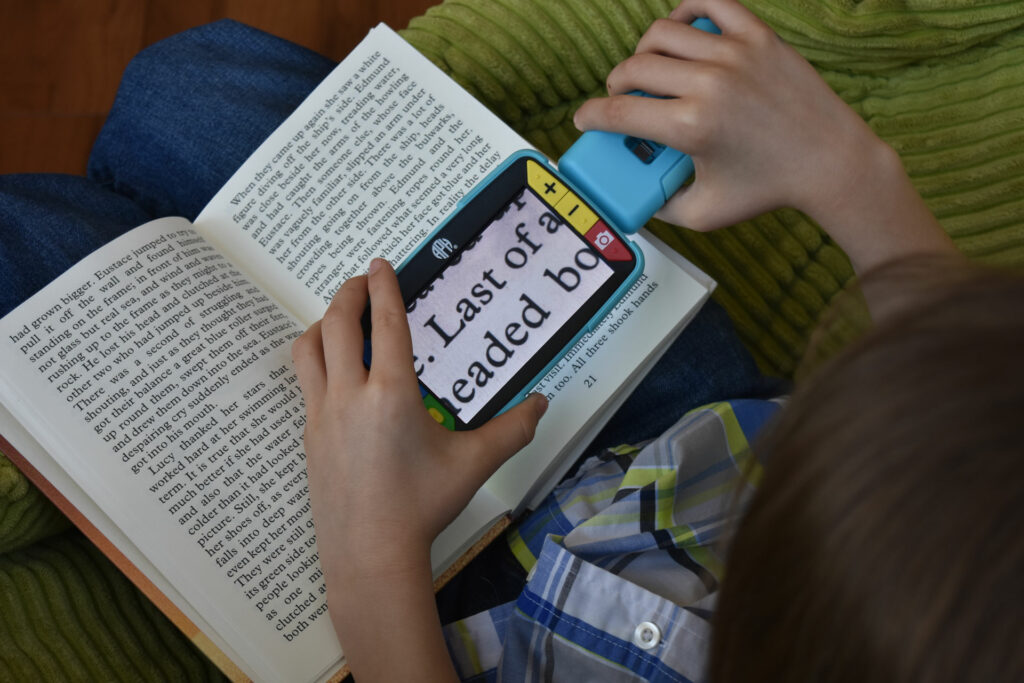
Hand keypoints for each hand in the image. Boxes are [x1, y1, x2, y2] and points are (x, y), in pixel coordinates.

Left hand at [292, 258, 546, 680]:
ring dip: (322, 324)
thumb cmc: (421, 507)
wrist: (369, 554)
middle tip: (362, 280)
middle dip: (348, 293)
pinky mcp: (308, 436)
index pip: (384, 322)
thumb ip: (512, 430)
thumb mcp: (474, 465)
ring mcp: (321, 415)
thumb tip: (541, 405)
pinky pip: (305, 383)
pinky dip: (316, 360)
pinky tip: (335, 374)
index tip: (381, 263)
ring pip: (307, 349)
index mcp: (391, 393)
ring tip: (340, 320)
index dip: (384, 286)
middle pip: (336, 324)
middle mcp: (349, 395)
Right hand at [573, 0, 954, 273]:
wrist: (829, 162)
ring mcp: (734, 53)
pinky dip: (686, 10)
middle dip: (614, 86)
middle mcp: (708, 84)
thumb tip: (632, 196)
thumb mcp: (704, 214)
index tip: (585, 119)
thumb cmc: (768, 189)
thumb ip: (659, 208)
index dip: (589, 116)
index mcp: (690, 128)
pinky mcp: (758, 36)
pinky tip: (680, 30)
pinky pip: (709, 2)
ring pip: (662, 33)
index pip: (617, 113)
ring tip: (650, 68)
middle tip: (621, 99)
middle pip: (632, 69)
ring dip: (644, 51)